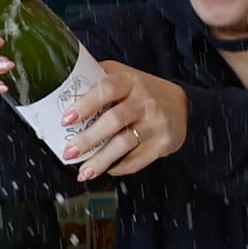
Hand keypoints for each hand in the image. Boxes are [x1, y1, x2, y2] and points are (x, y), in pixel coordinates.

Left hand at [50, 58, 190, 181]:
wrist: (183, 105)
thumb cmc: (144, 91)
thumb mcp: (124, 76)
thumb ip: (98, 79)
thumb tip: (63, 89)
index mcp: (130, 81)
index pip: (106, 89)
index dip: (85, 104)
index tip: (66, 120)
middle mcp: (144, 101)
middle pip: (114, 121)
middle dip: (88, 139)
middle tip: (69, 153)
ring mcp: (155, 123)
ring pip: (124, 144)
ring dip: (101, 161)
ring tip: (83, 172)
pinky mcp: (162, 143)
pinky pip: (137, 160)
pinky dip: (119, 167)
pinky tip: (107, 170)